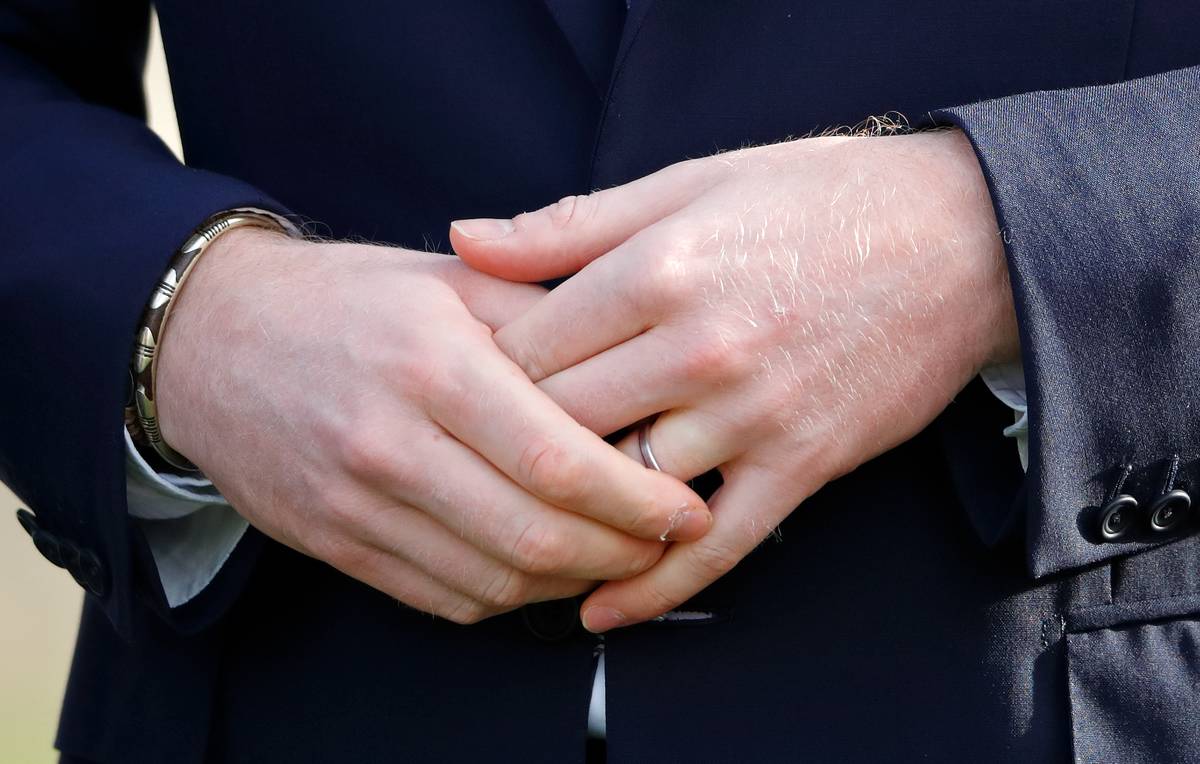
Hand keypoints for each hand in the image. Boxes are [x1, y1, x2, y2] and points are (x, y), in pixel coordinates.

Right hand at [155, 227, 710, 623]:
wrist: (210, 340)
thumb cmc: (342, 300)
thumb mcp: (446, 277)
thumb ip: (542, 314)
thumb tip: (636, 364)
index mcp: (432, 366)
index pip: (558, 461)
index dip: (636, 499)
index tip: (684, 506)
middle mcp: (390, 444)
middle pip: (535, 537)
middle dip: (622, 551)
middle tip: (668, 540)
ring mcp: (355, 505)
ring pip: (495, 581)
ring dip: (574, 582)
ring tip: (619, 554)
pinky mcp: (335, 546)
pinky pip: (444, 599)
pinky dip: (511, 597)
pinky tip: (546, 569)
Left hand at [451, 129, 1018, 629]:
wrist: (962, 239)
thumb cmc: (818, 200)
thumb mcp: (689, 183)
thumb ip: (569, 224)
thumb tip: (465, 239)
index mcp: (660, 268)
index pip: (528, 346)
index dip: (483, 372)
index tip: (473, 385)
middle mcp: (700, 347)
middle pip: (563, 421)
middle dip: (512, 444)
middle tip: (482, 456)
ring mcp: (754, 415)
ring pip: (626, 487)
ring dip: (570, 513)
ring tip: (525, 526)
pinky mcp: (802, 466)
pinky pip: (715, 545)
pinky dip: (653, 585)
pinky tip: (602, 610)